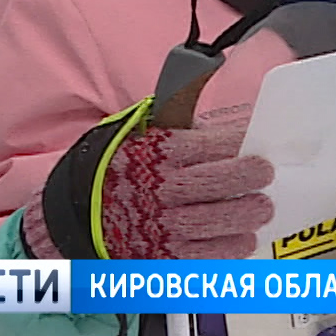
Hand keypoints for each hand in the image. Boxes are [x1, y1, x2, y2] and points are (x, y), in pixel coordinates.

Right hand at [27, 112, 273, 258]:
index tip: (258, 144)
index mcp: (160, 152)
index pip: (213, 143)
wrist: (71, 215)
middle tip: (264, 175)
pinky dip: (230, 250)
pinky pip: (205, 258)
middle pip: (220, 182)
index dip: (242, 143)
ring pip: (218, 222)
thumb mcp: (142, 130)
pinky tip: (243, 240)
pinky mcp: (162, 259)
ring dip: (246, 216)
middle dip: (250, 177)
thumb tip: (212, 77)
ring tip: (260, 209)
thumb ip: (180, 112)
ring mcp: (162, 226)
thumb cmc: (119, 166)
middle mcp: (162, 188)